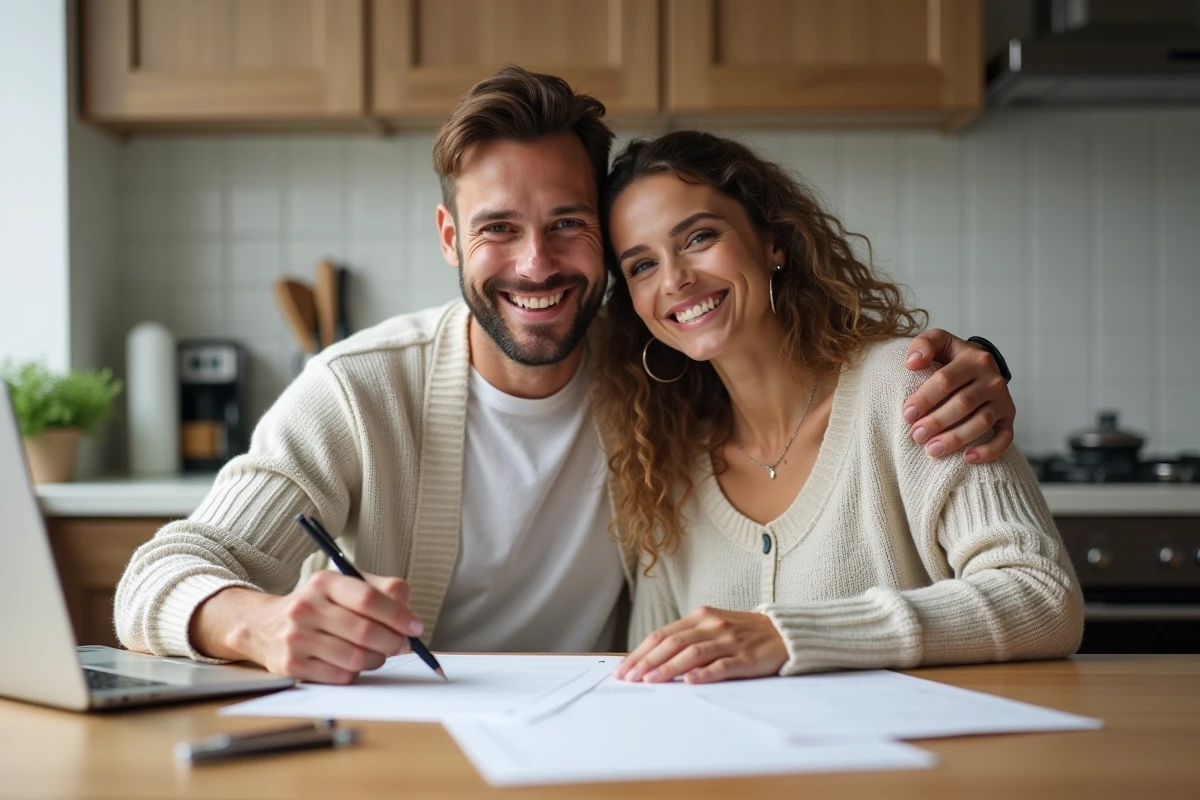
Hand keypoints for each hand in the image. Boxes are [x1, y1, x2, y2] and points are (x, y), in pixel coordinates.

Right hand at [192, 572, 421, 683]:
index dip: (398, 615)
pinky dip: (356, 673)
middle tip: (403, 645)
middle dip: (393, 642)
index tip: (415, 626)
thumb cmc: (318, 605)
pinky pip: (340, 676)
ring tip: (378, 653)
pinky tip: (354, 663)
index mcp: (324, 582)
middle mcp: (306, 608)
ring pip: (355, 658)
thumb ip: (383, 590)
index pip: (368, 598)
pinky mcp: (292, 666)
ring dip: (377, 659)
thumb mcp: (346, 585)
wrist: (264, 625)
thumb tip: (409, 613)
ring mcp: (296, 638)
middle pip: (365, 632)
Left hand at [614, 607, 787, 684]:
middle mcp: (712, 625)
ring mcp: (729, 641)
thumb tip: (653, 659)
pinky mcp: (746, 658)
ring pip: (692, 653)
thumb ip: (688, 638)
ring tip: (650, 680)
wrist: (784, 632)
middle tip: (629, 678)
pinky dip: (704, 673)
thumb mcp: (713, 627)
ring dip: (668, 668)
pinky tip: (690, 681)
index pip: (662, 635)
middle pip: (672, 643)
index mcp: (700, 617)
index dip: (640, 652)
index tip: (623, 669)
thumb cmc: (743, 633)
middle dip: (647, 661)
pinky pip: (722, 665)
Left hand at [903, 330, 1014, 463]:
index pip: (946, 380)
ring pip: (981, 422)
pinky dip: (989, 450)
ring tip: (932, 450)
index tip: (906, 414)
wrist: (980, 365)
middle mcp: (992, 379)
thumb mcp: (938, 342)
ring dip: (956, 439)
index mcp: (973, 358)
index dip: (925, 398)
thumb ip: (923, 344)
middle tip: (916, 435)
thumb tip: (913, 362)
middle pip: (963, 404)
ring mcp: (1002, 399)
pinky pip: (1005, 438)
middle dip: (937, 422)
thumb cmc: (950, 357)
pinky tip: (967, 458)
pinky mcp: (1009, 417)